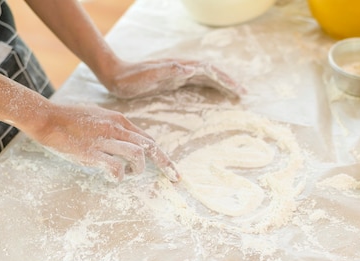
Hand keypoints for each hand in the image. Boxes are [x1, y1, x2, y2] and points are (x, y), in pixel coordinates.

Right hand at [30, 103, 179, 181]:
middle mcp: (117, 129)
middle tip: (176, 179)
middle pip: (151, 147)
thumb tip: (128, 143)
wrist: (45, 117)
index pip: (149, 139)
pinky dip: (119, 176)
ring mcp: (105, 140)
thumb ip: (115, 129)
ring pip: (138, 156)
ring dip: (138, 170)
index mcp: (120, 121)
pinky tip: (113, 178)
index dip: (163, 156)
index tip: (172, 170)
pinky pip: (116, 168)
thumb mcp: (99, 117)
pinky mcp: (92, 152)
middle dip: (166, 165)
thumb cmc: (69, 118)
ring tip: (129, 174)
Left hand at [102, 59, 245, 99]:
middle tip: (244, 94)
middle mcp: (182, 69)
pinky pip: (197, 84)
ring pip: (206, 78)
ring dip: (221, 85)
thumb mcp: (148, 76)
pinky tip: (215, 95)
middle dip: (229, 82)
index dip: (225, 80)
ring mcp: (179, 74)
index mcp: (180, 67)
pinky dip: (210, 88)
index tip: (238, 90)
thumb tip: (192, 69)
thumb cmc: (130, 79)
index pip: (209, 71)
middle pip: (212, 74)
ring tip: (235, 94)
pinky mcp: (174, 81)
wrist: (115, 76)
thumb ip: (169, 71)